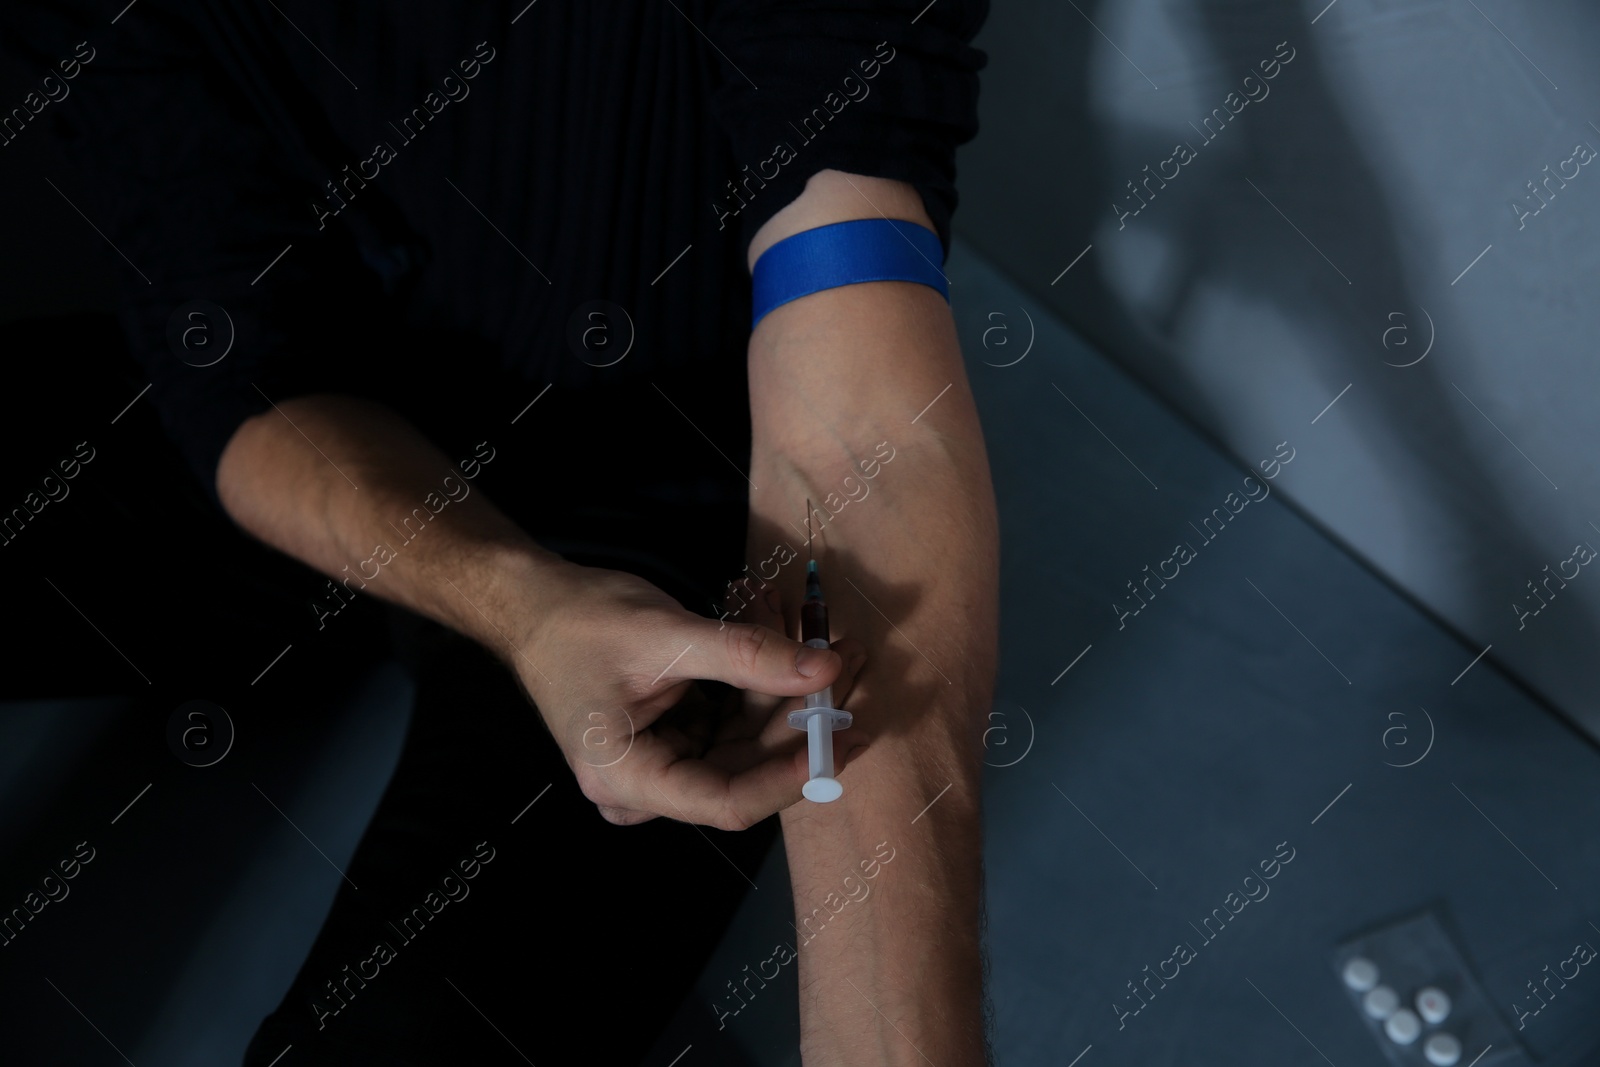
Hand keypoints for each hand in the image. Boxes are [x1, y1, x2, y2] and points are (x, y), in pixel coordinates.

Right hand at [512, 561, 865, 829]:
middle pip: (747, 768)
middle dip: (801, 714)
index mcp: (627, 778)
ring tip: (818, 628)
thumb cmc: (581, 622)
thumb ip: (745, 655)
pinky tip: (781, 628)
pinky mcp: (679, 740)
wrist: (537, 606)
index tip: (840, 737)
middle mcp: (648, 786)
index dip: (789, 776)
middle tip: (846, 657)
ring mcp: (666, 764)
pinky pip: (734, 719)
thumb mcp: (666, 635)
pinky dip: (760, 677)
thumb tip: (823, 669)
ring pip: (748, 740)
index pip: (727, 802)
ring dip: (787, 686)